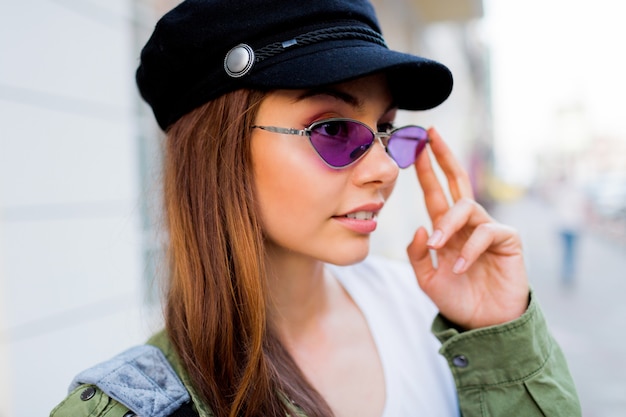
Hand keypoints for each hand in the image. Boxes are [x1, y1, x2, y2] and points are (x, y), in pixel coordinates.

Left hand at [407, 128, 528, 329]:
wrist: (484, 326)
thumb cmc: (458, 300)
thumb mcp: (427, 280)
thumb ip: (418, 255)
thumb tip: (419, 227)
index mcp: (447, 230)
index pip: (435, 193)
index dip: (425, 170)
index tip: (414, 146)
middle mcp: (467, 224)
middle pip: (457, 181)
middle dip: (443, 157)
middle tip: (430, 135)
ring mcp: (488, 229)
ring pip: (466, 207)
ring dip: (447, 225)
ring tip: (438, 248)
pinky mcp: (507, 240)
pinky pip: (485, 232)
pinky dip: (469, 249)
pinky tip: (459, 267)